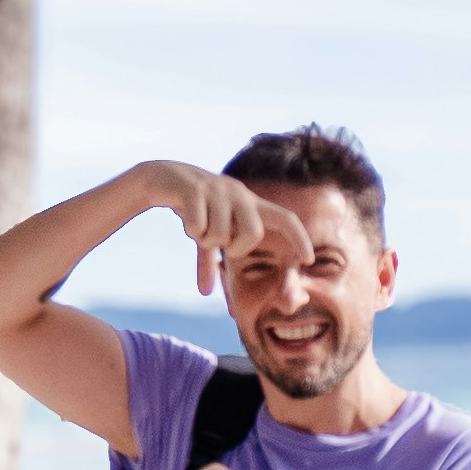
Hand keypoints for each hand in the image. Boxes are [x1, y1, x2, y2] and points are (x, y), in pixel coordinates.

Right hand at [132, 159, 314, 299]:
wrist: (161, 176)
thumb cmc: (192, 208)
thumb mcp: (205, 233)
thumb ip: (209, 261)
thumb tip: (205, 292)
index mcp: (248, 203)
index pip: (284, 218)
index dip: (299, 237)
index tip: (309, 259)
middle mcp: (239, 193)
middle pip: (254, 232)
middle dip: (235, 248)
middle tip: (218, 244)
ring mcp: (217, 188)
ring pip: (220, 234)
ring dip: (204, 238)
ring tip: (196, 226)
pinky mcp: (194, 188)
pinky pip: (198, 226)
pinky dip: (191, 229)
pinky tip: (184, 216)